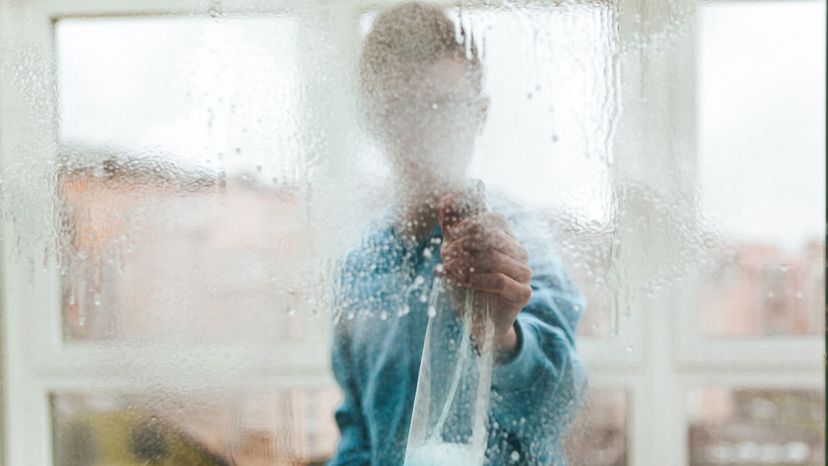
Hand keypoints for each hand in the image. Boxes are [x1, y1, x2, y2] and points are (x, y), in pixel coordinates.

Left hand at [438, 194, 531, 354]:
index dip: (471, 223)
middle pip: (493, 236)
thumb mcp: (456, 255)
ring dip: (465, 263)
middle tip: (445, 255)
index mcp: (507, 239)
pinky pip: (500, 280)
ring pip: (494, 257)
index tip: (450, 235)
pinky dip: (476, 279)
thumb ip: (452, 228)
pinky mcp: (524, 293)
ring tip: (448, 269)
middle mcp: (520, 253)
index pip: (495, 219)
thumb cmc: (468, 285)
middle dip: (463, 244)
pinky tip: (462, 282)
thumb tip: (446, 197)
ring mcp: (524, 273)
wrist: (479, 323)